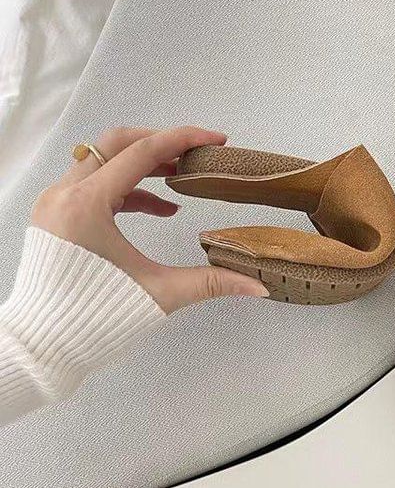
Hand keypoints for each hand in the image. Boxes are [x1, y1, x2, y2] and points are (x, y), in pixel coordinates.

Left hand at [31, 126, 268, 312]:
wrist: (42, 347)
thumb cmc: (95, 320)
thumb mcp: (160, 294)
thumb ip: (212, 283)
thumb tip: (260, 286)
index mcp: (87, 204)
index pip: (142, 152)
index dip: (184, 139)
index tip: (216, 140)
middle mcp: (64, 194)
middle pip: (116, 143)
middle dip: (161, 141)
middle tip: (197, 152)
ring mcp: (55, 203)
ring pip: (102, 160)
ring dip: (144, 164)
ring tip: (183, 175)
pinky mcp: (55, 217)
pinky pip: (94, 185)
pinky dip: (128, 188)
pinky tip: (161, 208)